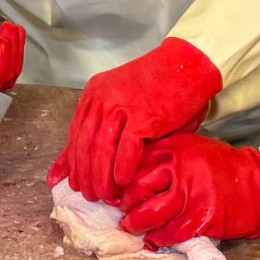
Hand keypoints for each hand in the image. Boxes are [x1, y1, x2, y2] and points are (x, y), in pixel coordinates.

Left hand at [48, 37, 223, 203]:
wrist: (187, 64)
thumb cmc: (158, 86)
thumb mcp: (122, 102)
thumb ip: (100, 128)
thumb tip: (79, 161)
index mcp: (95, 93)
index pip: (75, 134)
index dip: (72, 162)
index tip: (72, 183)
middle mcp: (103, 98)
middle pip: (84, 144)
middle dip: (84, 175)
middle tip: (89, 196)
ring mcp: (122, 106)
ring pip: (101, 149)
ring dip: (101, 177)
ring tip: (106, 195)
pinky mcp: (143, 115)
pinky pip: (127, 149)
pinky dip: (123, 169)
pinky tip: (124, 182)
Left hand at [117, 133, 259, 249]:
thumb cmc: (224, 167)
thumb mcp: (193, 148)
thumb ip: (166, 153)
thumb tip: (132, 170)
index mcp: (177, 147)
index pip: (137, 161)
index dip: (120, 177)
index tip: (113, 187)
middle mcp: (181, 168)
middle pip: (138, 187)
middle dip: (125, 202)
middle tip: (120, 210)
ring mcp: (192, 193)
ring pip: (151, 213)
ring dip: (136, 224)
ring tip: (130, 227)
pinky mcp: (202, 217)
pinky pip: (172, 232)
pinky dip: (158, 239)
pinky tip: (153, 240)